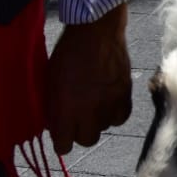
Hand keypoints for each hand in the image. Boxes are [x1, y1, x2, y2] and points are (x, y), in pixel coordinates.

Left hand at [44, 4, 131, 154]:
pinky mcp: (125, 95)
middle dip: (79, 133)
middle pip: (86, 141)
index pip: (64, 146)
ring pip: (104, 128)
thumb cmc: (67, 51)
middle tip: (76, 118)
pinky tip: (108, 102)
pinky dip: (114, 113)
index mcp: (66, 108)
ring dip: (97, 120)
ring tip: (93, 104)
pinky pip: (120, 118)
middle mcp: (90, 111)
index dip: (61, 141)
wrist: (96, 30)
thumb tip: (55, 123)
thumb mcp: (50, 80)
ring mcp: (110, 104)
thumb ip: (53, 106)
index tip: (60, 132)